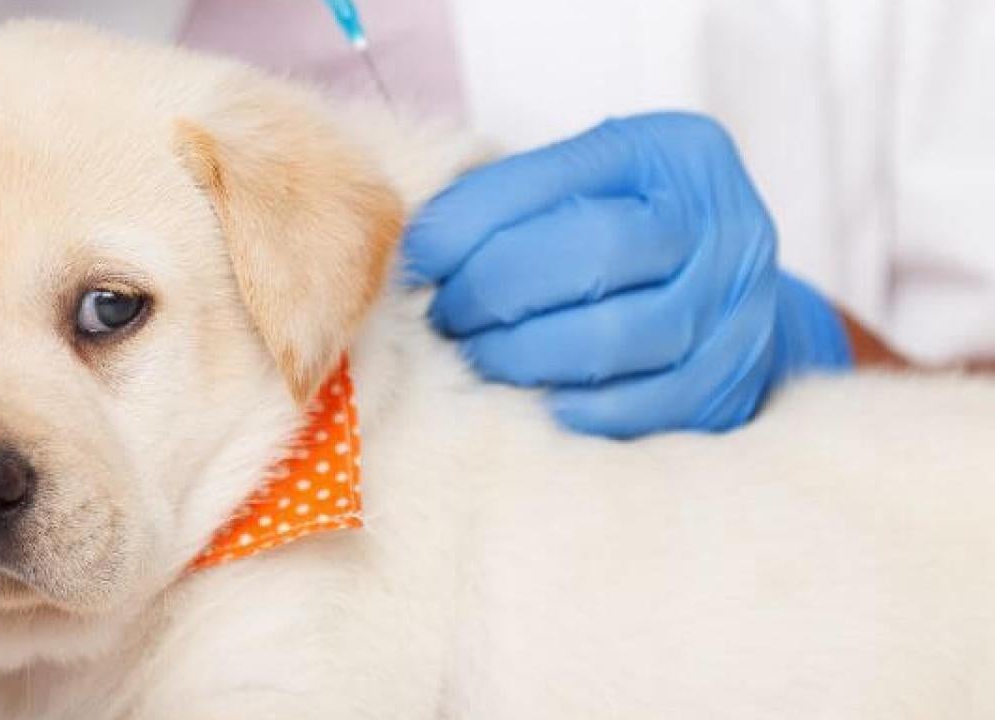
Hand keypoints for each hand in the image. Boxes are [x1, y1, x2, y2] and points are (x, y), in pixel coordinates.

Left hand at [403, 112, 851, 437]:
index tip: (419, 257)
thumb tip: (412, 243)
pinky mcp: (730, 384)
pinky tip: (531, 395)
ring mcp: (738, 308)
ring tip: (479, 354)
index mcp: (674, 153)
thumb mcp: (580, 186)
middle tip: (447, 314)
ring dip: (521, 355)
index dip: (471, 221)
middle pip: (593, 253)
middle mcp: (724, 223)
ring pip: (612, 337)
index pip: (556, 177)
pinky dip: (569, 406)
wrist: (722, 300)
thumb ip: (510, 199)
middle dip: (495, 289)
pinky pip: (638, 407)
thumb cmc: (622, 232)